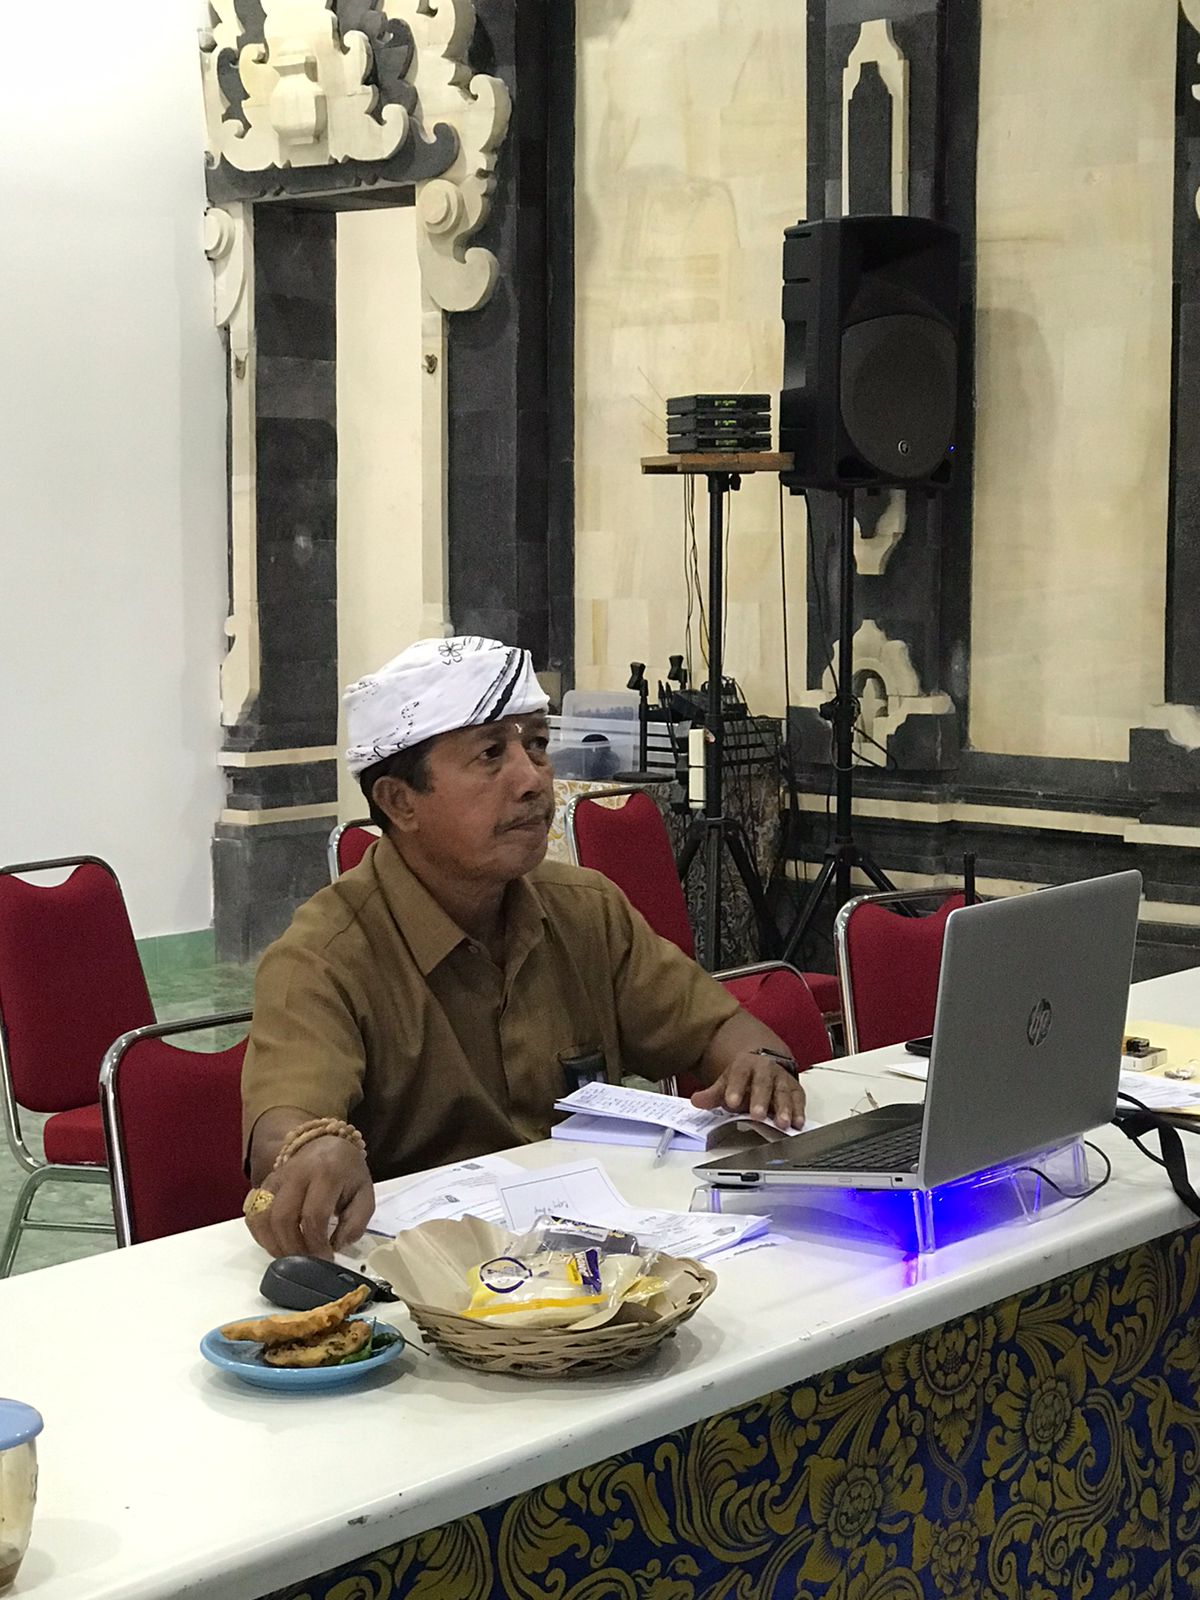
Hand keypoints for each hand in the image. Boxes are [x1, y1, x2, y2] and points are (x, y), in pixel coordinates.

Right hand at [244, 1137, 374, 1259]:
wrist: (327, 1143)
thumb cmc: (348, 1173)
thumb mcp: (365, 1194)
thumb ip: (356, 1222)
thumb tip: (336, 1246)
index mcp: (326, 1173)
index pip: (313, 1216)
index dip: (317, 1244)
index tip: (326, 1260)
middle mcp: (296, 1173)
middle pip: (283, 1218)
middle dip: (293, 1249)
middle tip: (307, 1263)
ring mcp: (276, 1177)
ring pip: (262, 1218)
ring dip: (274, 1245)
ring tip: (292, 1258)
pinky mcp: (264, 1184)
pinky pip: (253, 1214)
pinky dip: (261, 1236)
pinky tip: (278, 1245)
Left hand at [691, 1053, 806, 1129]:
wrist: (763, 1065)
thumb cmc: (743, 1078)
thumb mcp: (726, 1083)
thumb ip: (713, 1094)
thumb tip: (697, 1101)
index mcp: (745, 1065)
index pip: (739, 1074)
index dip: (735, 1088)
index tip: (731, 1103)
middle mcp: (765, 1069)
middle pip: (763, 1083)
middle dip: (760, 1099)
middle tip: (757, 1115)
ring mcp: (782, 1079)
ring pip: (783, 1092)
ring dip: (784, 1108)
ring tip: (782, 1123)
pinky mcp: (795, 1089)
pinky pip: (798, 1099)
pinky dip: (799, 1111)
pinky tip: (797, 1123)